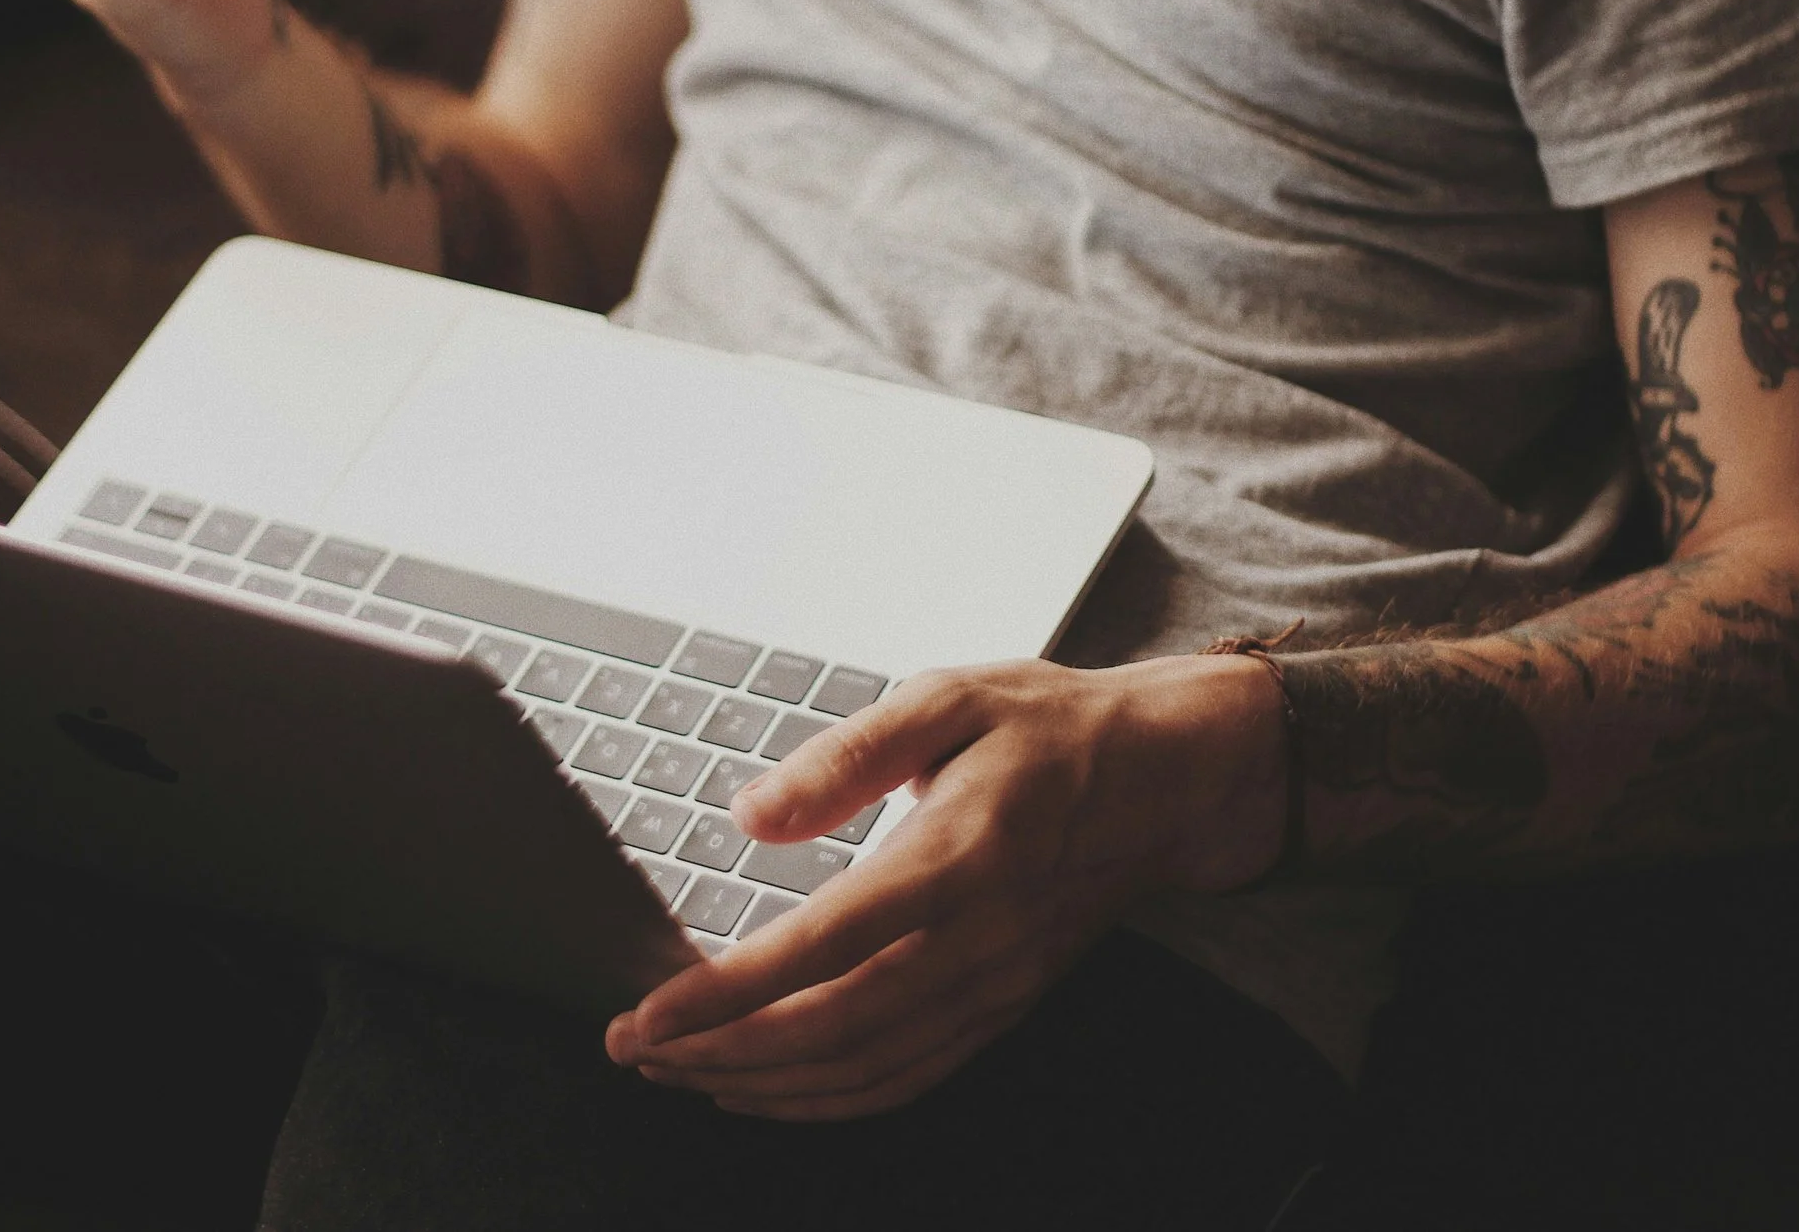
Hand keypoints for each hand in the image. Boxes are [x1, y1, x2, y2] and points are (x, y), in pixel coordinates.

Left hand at [605, 653, 1288, 1119]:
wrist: (1165, 777)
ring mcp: (997, 984)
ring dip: (763, 1086)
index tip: (648, 1013)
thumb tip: (754, 814)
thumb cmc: (1049, 727)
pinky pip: (909, 1077)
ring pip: (869, 1068)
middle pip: (837, 1029)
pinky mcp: (1003, 1006)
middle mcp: (982, 937)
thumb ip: (849, 754)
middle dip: (721, 1053)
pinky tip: (770, 1091)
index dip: (728, 993)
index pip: (825, 945)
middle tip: (634, 1050)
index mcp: (961, 854)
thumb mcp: (948, 697)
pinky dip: (830, 1101)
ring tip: (679, 1072)